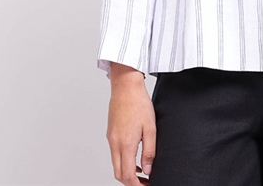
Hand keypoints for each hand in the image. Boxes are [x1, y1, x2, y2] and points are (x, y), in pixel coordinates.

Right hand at [106, 64, 155, 185]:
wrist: (125, 86)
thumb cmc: (139, 102)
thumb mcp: (151, 127)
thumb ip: (149, 151)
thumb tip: (148, 170)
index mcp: (125, 144)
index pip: (127, 175)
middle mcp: (115, 144)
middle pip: (119, 174)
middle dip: (131, 183)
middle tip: (145, 183)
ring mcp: (111, 138)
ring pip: (115, 164)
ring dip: (127, 173)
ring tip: (142, 173)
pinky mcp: (111, 133)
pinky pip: (115, 154)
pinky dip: (123, 162)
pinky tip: (135, 158)